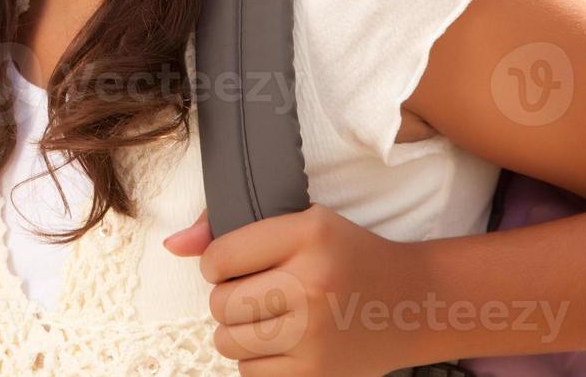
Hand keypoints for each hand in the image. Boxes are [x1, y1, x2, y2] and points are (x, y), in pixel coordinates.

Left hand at [163, 204, 427, 375]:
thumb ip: (231, 230)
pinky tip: (280, 343)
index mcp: (307, 234)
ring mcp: (315, 333)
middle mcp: (311, 282)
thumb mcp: (302, 223)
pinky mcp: (318, 372)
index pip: (220, 257)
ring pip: (228, 341)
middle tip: (253, 294)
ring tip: (265, 319)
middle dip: (228, 299)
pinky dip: (256, 361)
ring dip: (237, 332)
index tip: (234, 265)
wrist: (413, 302)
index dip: (217, 263)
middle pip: (221, 303)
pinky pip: (250, 374)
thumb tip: (171, 245)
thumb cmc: (348, 256)